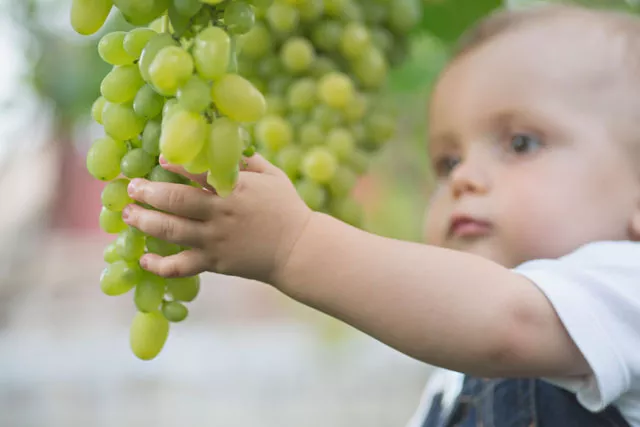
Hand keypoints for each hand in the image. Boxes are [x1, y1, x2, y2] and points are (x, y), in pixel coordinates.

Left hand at [122, 154, 312, 284]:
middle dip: (148, 192)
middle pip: (176, 201)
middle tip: (130, 188)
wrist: (299, 249)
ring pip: (171, 231)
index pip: (199, 172)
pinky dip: (159, 265)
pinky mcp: (214, 263)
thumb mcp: (273, 176)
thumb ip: (247, 159)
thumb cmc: (286, 208)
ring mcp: (215, 240)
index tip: (159, 159)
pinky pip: (181, 266)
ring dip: (144, 221)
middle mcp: (221, 213)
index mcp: (235, 188)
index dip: (175, 164)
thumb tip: (224, 141)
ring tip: (128, 214)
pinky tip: (144, 259)